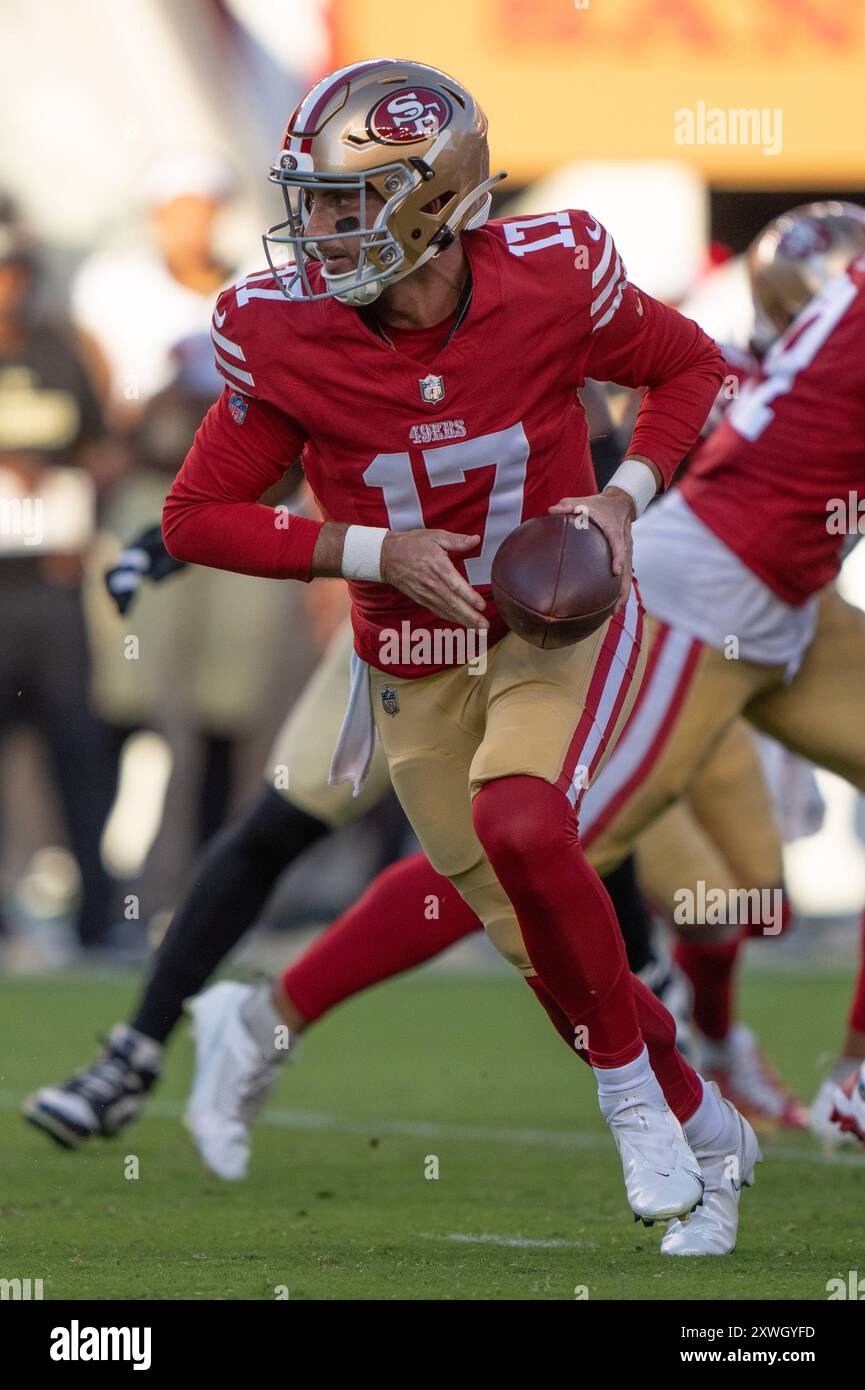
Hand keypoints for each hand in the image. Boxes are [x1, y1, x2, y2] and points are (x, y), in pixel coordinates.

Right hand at [380, 528, 488, 629]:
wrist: (387, 556)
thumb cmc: (413, 544)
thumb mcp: (435, 536)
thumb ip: (457, 540)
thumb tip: (476, 539)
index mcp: (437, 566)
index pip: (455, 585)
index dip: (469, 596)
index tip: (482, 606)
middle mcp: (432, 583)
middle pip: (453, 602)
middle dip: (470, 616)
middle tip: (484, 627)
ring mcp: (425, 593)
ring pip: (446, 610)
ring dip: (463, 621)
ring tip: (479, 630)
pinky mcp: (421, 599)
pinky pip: (438, 611)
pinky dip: (451, 619)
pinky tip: (463, 624)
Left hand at [549, 488, 634, 614]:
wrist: (621, 503)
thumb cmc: (600, 505)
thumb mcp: (585, 502)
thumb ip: (569, 505)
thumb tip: (551, 509)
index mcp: (615, 531)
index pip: (619, 545)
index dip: (618, 557)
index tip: (616, 570)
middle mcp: (624, 544)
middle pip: (626, 569)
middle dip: (622, 589)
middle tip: (615, 607)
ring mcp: (626, 552)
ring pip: (626, 576)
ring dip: (621, 595)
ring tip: (613, 613)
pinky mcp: (625, 557)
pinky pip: (623, 576)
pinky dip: (618, 590)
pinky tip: (610, 605)